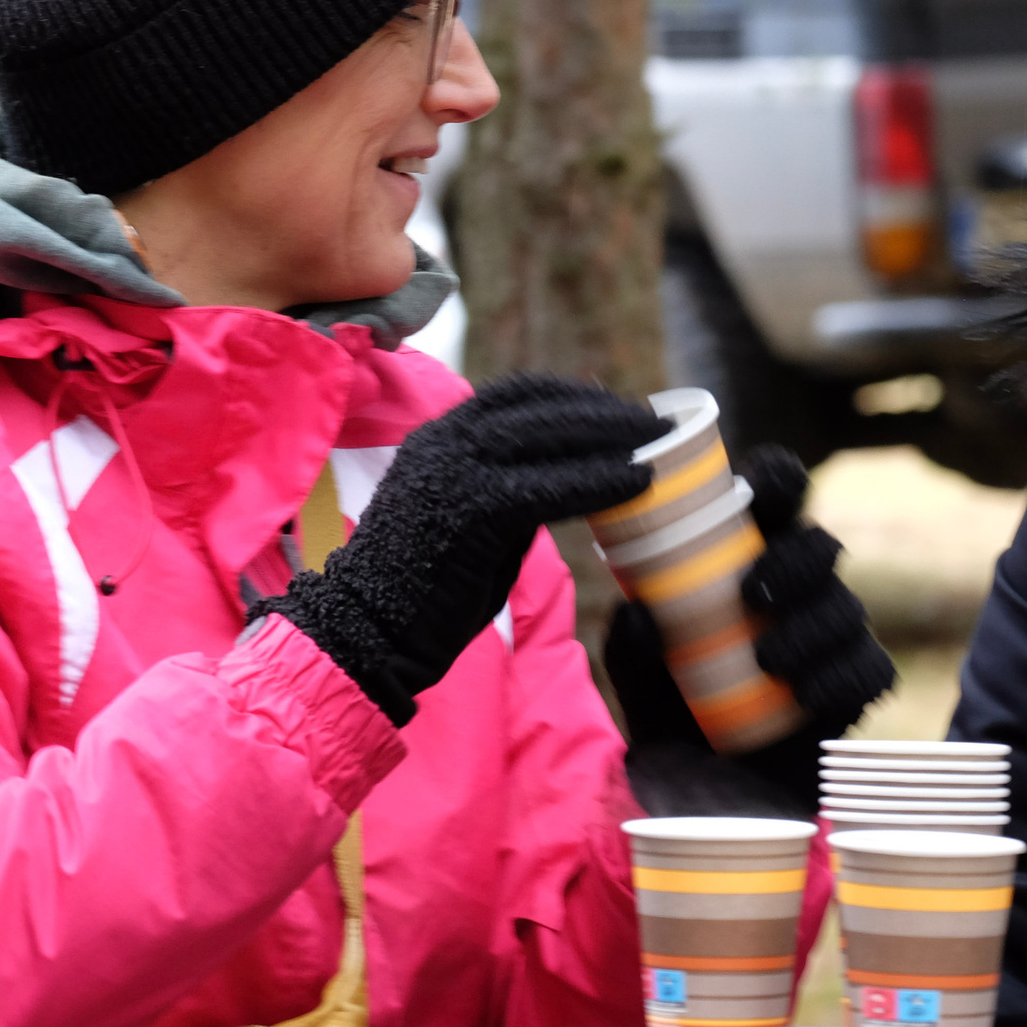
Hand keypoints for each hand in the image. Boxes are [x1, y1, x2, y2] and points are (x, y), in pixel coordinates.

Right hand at [251, 374, 668, 723]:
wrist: (365, 633)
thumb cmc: (419, 592)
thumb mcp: (466, 522)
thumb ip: (508, 494)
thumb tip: (568, 484)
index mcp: (437, 438)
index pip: (515, 394)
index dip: (573, 396)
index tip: (618, 408)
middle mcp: (443, 440)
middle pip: (537, 403)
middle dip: (604, 409)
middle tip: (657, 421)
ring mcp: (455, 469)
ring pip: (548, 434)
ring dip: (611, 435)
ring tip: (660, 443)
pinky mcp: (473, 507)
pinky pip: (552, 485)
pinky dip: (601, 480)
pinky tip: (639, 482)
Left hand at [604, 441, 893, 808]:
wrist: (712, 799)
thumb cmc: (675, 717)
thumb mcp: (638, 683)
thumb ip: (629, 648)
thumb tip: (640, 613)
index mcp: (745, 560)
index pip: (776, 496)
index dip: (778, 478)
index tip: (760, 489)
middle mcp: (796, 588)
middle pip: (820, 543)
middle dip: (793, 563)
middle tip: (752, 596)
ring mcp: (833, 636)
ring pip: (847, 606)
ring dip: (809, 629)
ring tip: (766, 664)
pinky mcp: (858, 685)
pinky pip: (871, 668)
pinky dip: (839, 679)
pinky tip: (804, 697)